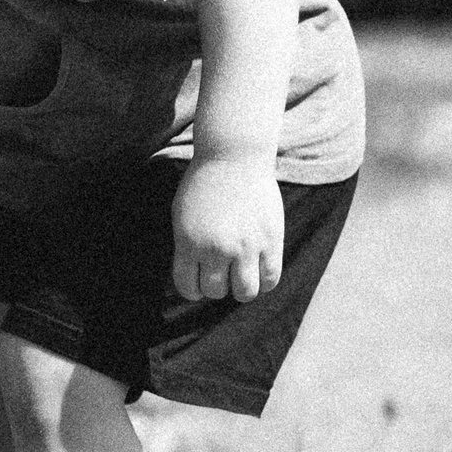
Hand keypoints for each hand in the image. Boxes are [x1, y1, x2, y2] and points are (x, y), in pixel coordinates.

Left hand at [171, 158, 284, 302]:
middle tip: (220, 273)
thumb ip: (185, 248)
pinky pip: (270, 279)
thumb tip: (191, 278)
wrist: (233, 158)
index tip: (198, 282)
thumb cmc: (203, 186)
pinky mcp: (271, 241)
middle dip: (215, 286)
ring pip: (244, 292)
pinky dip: (263, 283)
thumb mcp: (181, 216)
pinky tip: (258, 272)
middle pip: (215, 291)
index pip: (187, 287)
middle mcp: (217, 249)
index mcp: (189, 243)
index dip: (192, 289)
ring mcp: (246, 246)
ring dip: (240, 289)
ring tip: (239, 275)